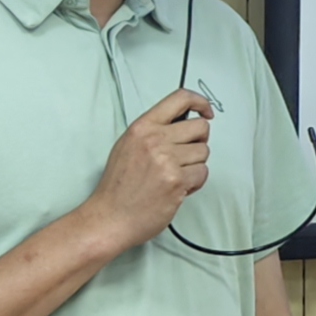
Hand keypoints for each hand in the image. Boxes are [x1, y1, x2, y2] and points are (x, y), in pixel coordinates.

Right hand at [83, 89, 214, 253]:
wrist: (109, 217)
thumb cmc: (118, 186)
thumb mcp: (128, 145)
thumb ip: (154, 130)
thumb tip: (183, 121)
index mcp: (142, 127)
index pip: (180, 98)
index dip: (200, 102)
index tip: (206, 112)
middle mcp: (155, 140)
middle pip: (201, 127)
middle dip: (198, 142)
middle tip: (185, 156)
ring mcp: (166, 160)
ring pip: (204, 152)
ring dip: (195, 165)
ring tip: (174, 176)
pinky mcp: (176, 181)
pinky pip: (202, 173)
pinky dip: (194, 183)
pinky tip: (177, 189)